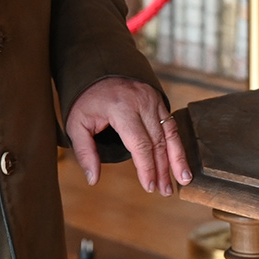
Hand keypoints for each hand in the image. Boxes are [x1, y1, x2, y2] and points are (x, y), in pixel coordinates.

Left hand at [64, 76, 191, 196]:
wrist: (97, 67)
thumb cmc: (86, 100)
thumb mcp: (77, 124)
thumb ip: (85, 152)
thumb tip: (93, 180)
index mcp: (120, 108)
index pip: (139, 143)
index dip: (146, 167)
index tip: (149, 186)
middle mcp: (140, 102)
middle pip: (157, 141)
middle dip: (162, 169)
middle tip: (164, 191)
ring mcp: (152, 99)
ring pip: (169, 133)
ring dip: (176, 158)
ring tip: (182, 180)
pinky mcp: (158, 99)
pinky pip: (171, 124)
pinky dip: (177, 144)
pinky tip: (181, 161)